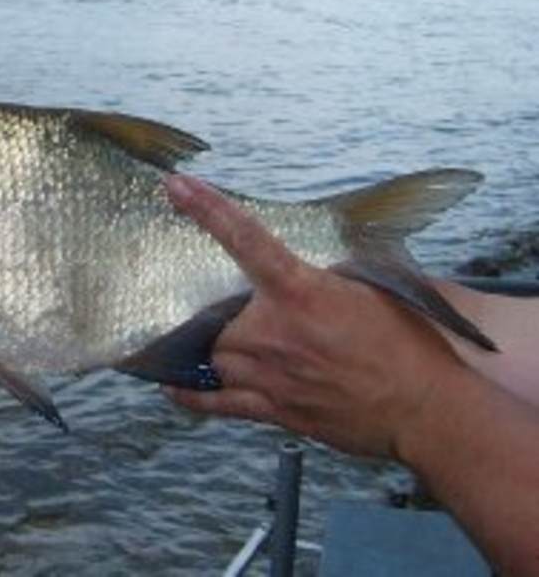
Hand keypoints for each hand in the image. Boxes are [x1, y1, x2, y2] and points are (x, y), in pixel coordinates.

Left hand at [163, 174, 467, 459]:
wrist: (424, 408)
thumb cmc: (405, 343)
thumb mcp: (369, 287)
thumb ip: (322, 273)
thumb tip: (295, 261)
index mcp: (301, 291)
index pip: (245, 238)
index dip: (207, 207)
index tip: (178, 184)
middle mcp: (274, 332)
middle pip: (211, 312)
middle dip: (211, 307)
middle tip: (223, 305)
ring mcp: (269, 375)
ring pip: (207, 355)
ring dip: (206, 344)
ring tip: (205, 338)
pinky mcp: (272, 409)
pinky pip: (213, 402)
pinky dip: (187, 394)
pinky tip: (169, 384)